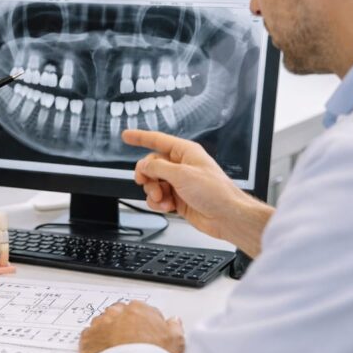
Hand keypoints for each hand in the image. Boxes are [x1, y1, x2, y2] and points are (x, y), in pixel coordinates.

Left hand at [79, 301, 184, 352]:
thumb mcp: (176, 343)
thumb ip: (174, 328)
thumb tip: (173, 322)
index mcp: (139, 309)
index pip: (142, 311)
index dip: (146, 325)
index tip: (146, 336)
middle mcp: (117, 312)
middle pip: (120, 315)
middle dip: (125, 326)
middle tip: (132, 345)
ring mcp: (99, 324)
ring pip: (104, 324)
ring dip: (109, 334)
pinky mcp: (86, 338)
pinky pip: (91, 337)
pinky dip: (96, 344)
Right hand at [124, 130, 270, 253]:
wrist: (227, 217)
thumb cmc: (215, 192)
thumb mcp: (182, 175)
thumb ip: (157, 168)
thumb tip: (143, 167)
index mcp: (185, 152)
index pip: (157, 140)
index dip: (139, 137)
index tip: (126, 136)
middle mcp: (181, 166)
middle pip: (151, 165)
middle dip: (147, 177)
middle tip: (146, 183)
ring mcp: (179, 183)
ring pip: (152, 184)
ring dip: (153, 193)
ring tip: (162, 199)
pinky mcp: (178, 199)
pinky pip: (158, 198)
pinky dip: (158, 203)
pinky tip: (167, 207)